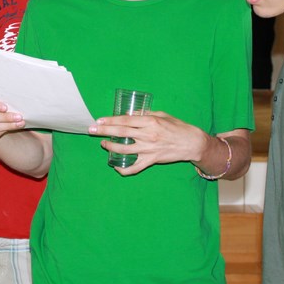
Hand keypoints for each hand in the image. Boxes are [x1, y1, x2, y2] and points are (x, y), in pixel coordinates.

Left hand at [90, 111, 207, 175]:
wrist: (191, 143)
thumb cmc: (178, 127)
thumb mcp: (162, 114)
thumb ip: (145, 114)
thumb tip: (130, 113)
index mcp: (150, 121)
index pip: (125, 120)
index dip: (110, 120)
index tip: (99, 120)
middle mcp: (147, 135)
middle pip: (121, 132)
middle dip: (104, 131)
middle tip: (91, 129)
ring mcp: (149, 149)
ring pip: (124, 149)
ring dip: (110, 146)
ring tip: (103, 144)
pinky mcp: (151, 160)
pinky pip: (135, 167)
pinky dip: (124, 169)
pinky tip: (116, 166)